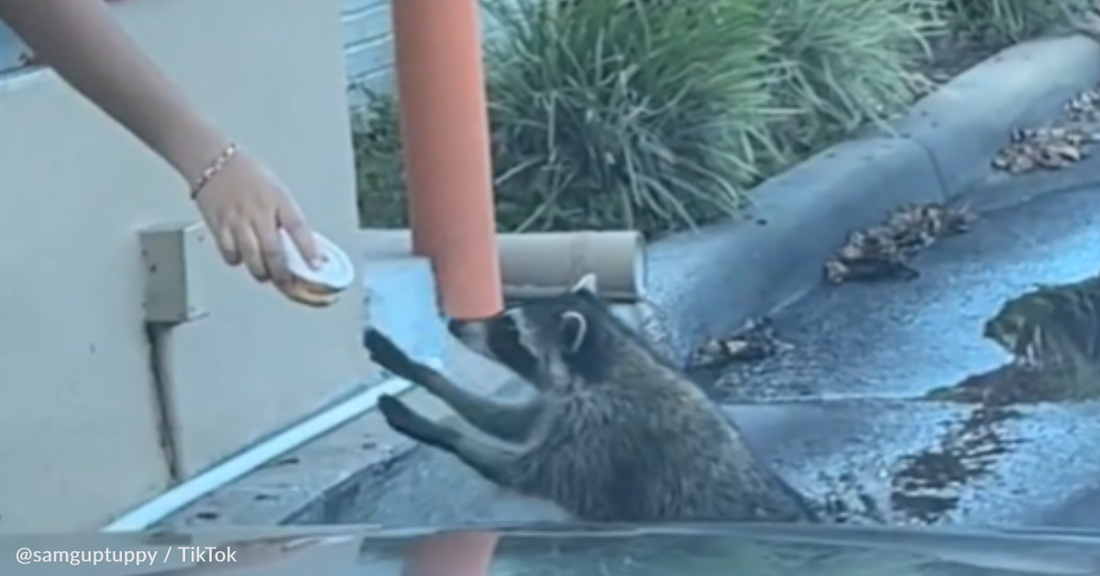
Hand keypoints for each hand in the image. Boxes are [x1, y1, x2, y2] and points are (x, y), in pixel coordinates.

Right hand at [193, 150, 321, 286]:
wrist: (213, 160)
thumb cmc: (247, 174)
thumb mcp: (277, 191)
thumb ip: (287, 217)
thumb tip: (303, 245)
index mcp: (278, 200)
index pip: (298, 228)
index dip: (309, 250)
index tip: (318, 266)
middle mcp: (258, 211)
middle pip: (273, 251)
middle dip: (283, 274)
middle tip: (289, 284)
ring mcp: (238, 220)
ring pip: (252, 258)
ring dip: (262, 273)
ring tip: (267, 275)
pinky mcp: (219, 226)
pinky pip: (230, 254)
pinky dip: (237, 260)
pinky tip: (242, 257)